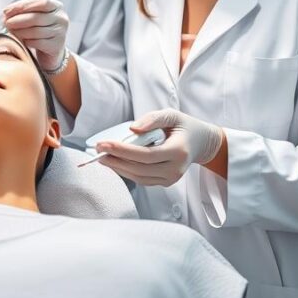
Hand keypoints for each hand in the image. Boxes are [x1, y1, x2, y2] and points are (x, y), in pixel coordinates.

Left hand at [2, 0, 69, 70]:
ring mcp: (60, 33)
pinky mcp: (56, 46)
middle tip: (6, 22)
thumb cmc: (39, 29)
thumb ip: (22, 11)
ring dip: (20, 32)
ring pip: (36, 31)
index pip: (41, 2)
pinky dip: (27, 41)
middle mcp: (61, 18)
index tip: (7, 10)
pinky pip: (37, 43)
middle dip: (18, 20)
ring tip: (12, 32)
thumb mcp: (33, 16)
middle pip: (37, 17)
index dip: (23, 6)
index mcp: (56, 6)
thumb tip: (6, 13)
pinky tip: (23, 41)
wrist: (51, 50)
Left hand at [97, 109, 223, 186]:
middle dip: (115, 160)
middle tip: (97, 150)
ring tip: (101, 156)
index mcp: (179, 152)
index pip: (146, 155)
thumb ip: (152, 119)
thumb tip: (132, 128)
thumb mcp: (171, 114)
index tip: (104, 144)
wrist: (200, 143)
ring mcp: (171, 179)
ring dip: (118, 167)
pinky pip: (142, 179)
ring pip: (139, 177)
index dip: (123, 151)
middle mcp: (176, 169)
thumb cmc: (184, 126)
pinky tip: (114, 162)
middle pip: (139, 169)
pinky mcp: (165, 182)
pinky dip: (126, 171)